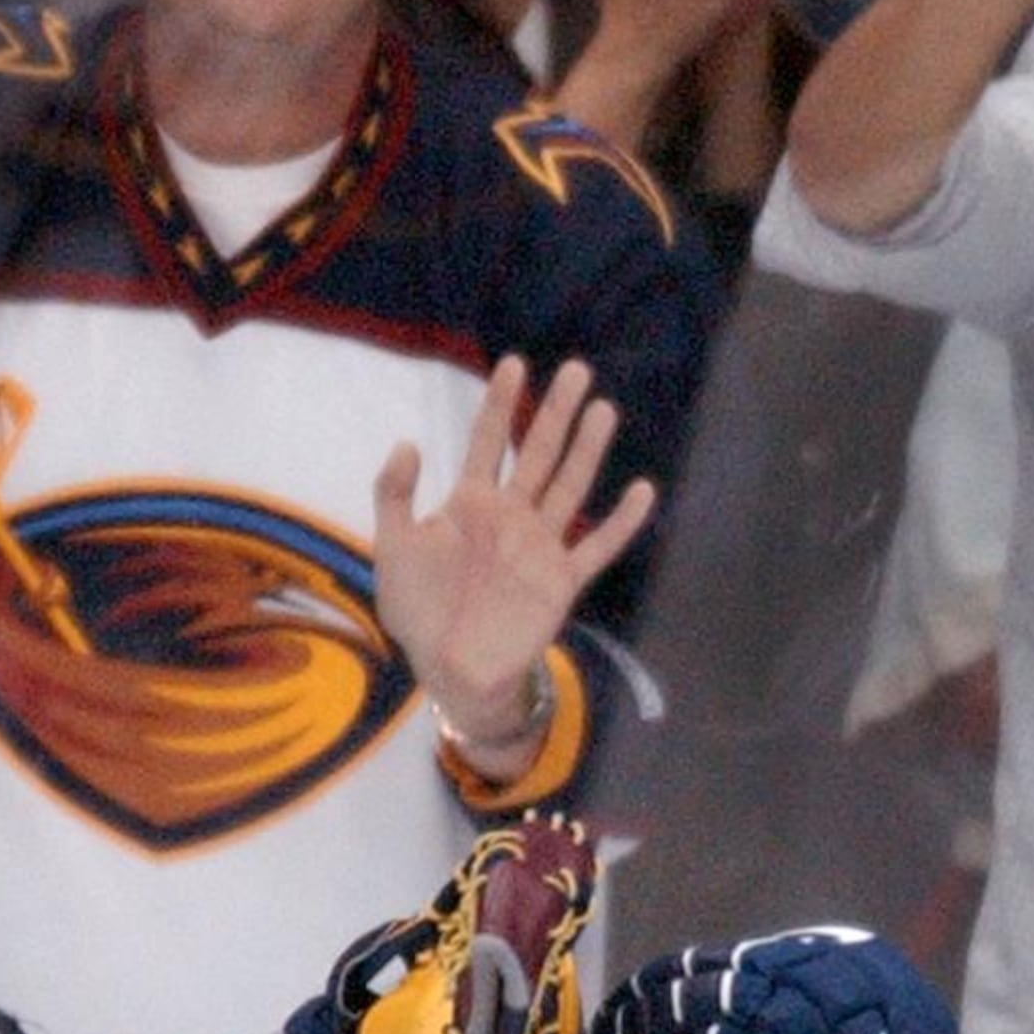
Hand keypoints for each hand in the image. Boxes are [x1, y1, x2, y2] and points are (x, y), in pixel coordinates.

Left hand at [374, 356, 655, 760]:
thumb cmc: (418, 612)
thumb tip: (409, 442)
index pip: (487, 442)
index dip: (500, 404)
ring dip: (587, 450)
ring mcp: (539, 546)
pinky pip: (597, 548)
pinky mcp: (561, 581)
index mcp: (470, 504)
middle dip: (556, 412)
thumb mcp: (392, 548)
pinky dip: (620, 522)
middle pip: (538, 453)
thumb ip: (393, 495)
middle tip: (577, 370)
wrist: (449, 670)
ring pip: (569, 487)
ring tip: (604, 409)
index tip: (514, 364)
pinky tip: (642, 490)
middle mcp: (511, 516)